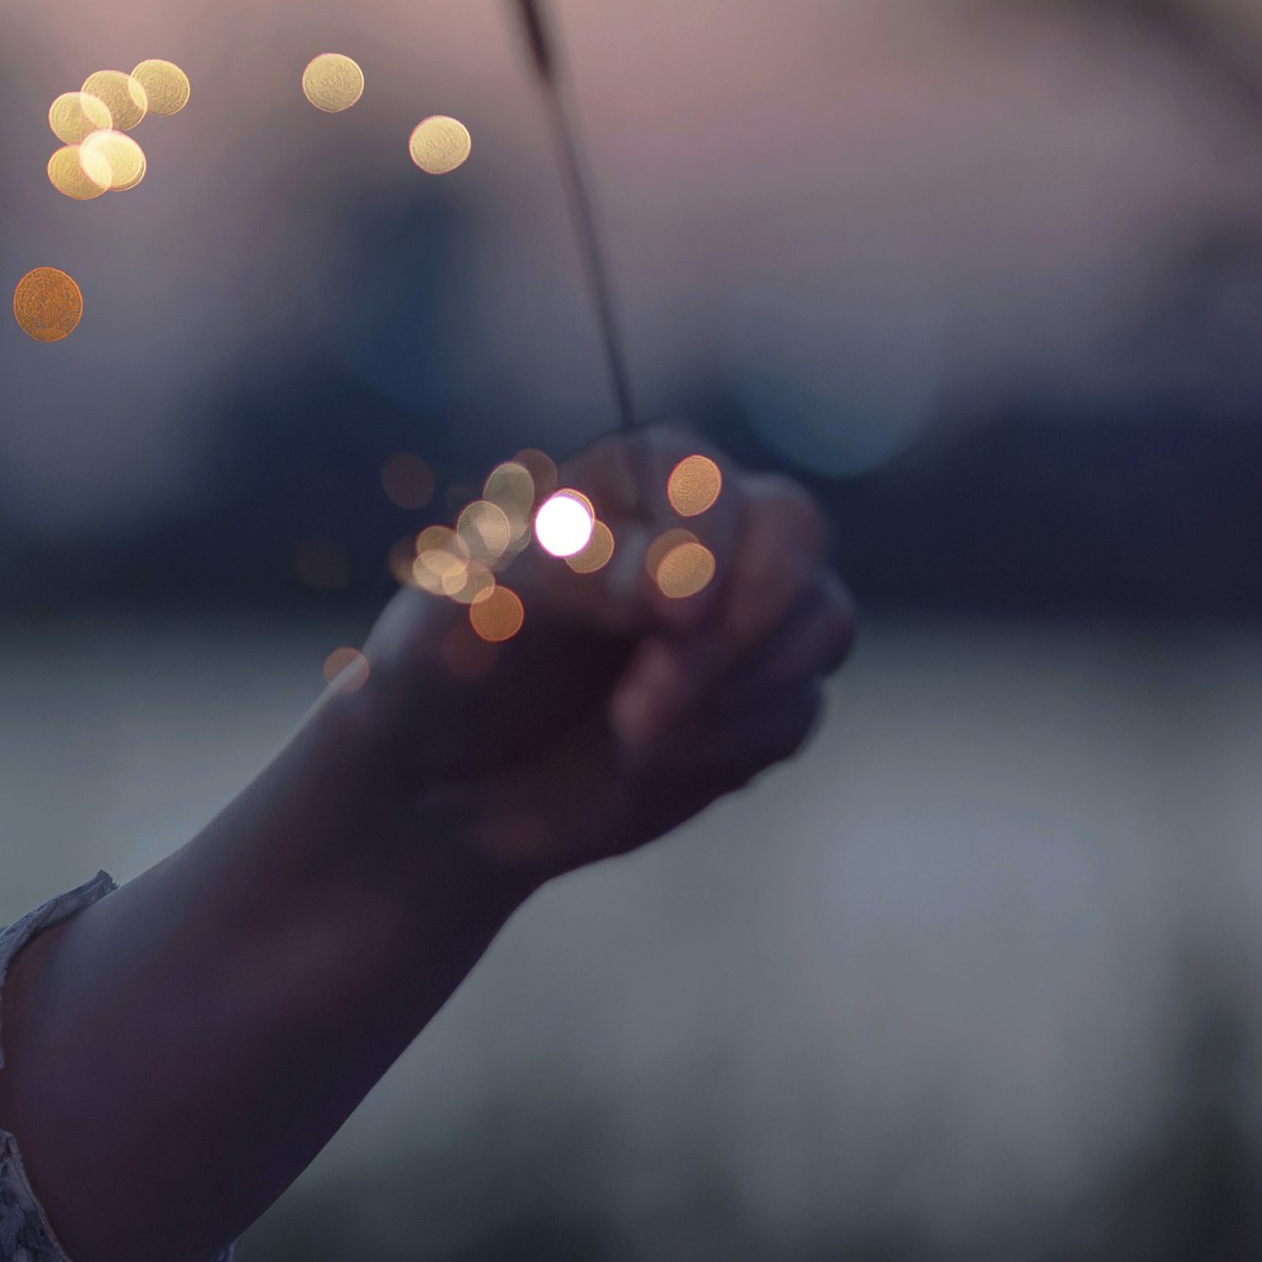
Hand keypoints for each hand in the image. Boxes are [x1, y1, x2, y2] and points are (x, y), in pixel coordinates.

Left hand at [339, 430, 857, 886]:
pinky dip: (727, 751)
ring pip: (820, 624)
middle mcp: (700, 531)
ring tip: (631, 737)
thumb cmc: (444, 665)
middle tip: (650, 700)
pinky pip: (797, 713)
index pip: (704, 478)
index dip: (705, 545)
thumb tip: (681, 584)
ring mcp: (740, 613)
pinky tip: (642, 767)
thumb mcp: (477, 610)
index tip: (670, 620)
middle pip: (796, 532)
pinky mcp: (758, 698)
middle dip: (740, 626)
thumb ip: (575, 578)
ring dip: (733, 696)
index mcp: (626, 479)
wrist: (442, 782)